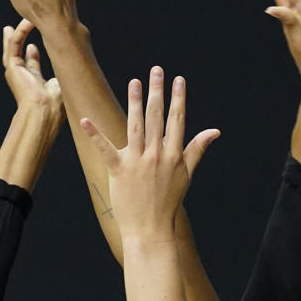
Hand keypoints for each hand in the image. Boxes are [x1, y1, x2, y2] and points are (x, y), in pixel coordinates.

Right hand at [2, 19, 62, 117]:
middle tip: (22, 28)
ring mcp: (16, 72)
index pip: (31, 65)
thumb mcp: (62, 85)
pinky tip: (27, 21)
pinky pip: (14, 44)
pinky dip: (20, 31)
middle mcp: (23, 77)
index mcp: (35, 83)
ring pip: (14, 46)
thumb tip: (77, 68)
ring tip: (25, 18)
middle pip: (18, 54)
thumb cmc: (56, 105)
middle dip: (19, 40)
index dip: (32, 55)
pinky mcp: (12, 66)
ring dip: (20, 31)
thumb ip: (64, 73)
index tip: (35, 45)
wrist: (44, 112)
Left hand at [81, 68, 218, 238]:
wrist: (151, 229)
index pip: (177, 121)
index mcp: (173, 156)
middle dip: (157, 92)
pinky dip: (95, 135)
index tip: (178, 79)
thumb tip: (214, 131)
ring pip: (136, 127)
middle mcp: (157, 156)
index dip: (178, 99)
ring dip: (135, 103)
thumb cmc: (168, 202)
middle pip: (157, 119)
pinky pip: (105, 149)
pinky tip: (86, 120)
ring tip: (135, 82)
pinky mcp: (119, 171)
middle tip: (156, 71)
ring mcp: (138, 163)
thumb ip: (197, 149)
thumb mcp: (186, 175)